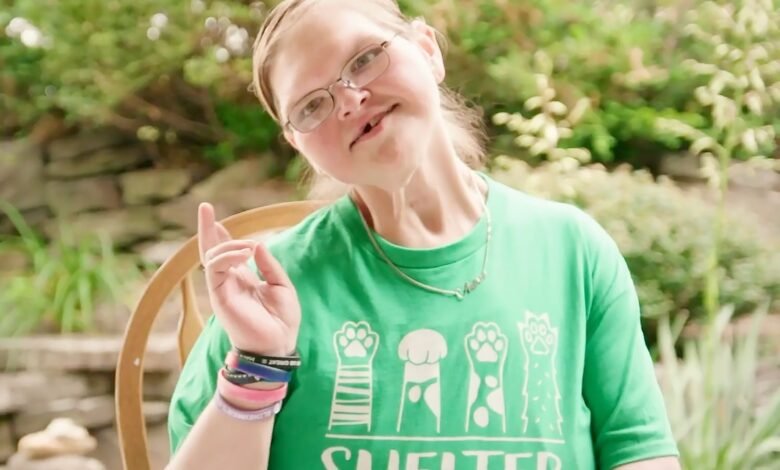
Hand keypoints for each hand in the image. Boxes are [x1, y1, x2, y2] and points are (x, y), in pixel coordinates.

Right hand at [197, 202, 299, 355]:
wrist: (278, 345)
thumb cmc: (282, 320)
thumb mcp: (281, 286)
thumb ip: (269, 265)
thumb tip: (258, 244)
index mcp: (243, 279)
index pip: (227, 253)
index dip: (221, 235)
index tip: (217, 220)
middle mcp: (230, 282)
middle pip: (211, 251)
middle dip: (208, 229)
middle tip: (206, 208)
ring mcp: (222, 289)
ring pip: (211, 258)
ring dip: (228, 245)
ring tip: (248, 248)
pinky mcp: (219, 297)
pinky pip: (214, 270)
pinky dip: (226, 257)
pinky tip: (243, 254)